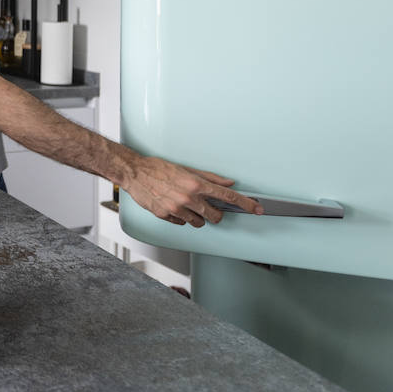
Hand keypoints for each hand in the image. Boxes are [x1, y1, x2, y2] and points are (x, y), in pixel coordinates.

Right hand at [121, 155, 262, 226]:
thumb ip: (210, 178)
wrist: (135, 173)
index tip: (257, 209)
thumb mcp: (187, 169)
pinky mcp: (165, 216)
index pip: (228, 196)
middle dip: (216, 213)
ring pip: (199, 222)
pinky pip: (182, 223)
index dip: (245, 204)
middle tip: (208, 207)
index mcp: (196, 184)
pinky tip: (174, 206)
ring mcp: (176, 209)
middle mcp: (188, 198)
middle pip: (215, 216)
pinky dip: (181, 217)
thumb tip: (228, 182)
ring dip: (197, 216)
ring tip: (186, 204)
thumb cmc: (158, 168)